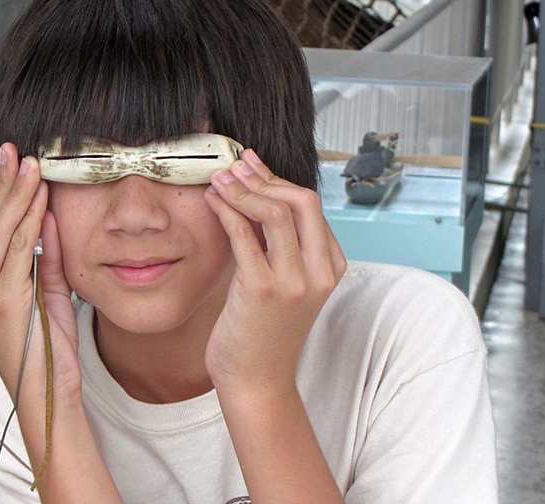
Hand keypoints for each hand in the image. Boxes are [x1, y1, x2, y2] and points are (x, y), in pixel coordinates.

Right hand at [0, 142, 80, 406]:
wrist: (47, 393)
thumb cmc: (47, 350)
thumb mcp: (48, 294)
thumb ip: (46, 257)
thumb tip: (48, 217)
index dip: (2, 196)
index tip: (15, 167)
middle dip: (6, 185)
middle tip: (18, 153)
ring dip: (17, 195)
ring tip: (30, 166)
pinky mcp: (0, 301)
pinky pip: (17, 251)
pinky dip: (28, 221)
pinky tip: (37, 199)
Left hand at [203, 149, 345, 396]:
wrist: (256, 381)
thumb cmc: (263, 330)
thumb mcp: (285, 282)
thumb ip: (280, 244)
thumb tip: (258, 193)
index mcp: (331, 266)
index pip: (310, 205)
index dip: (277, 178)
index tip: (251, 164)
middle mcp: (319, 272)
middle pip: (301, 200)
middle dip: (263, 177)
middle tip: (234, 166)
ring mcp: (293, 282)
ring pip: (275, 212)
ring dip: (242, 189)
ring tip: (219, 179)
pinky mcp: (262, 290)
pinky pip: (244, 235)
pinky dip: (227, 210)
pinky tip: (213, 201)